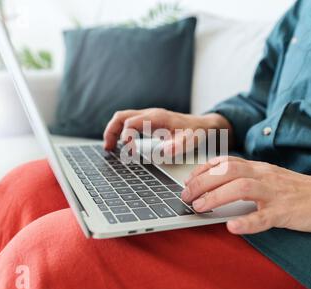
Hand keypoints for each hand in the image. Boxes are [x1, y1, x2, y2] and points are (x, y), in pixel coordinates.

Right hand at [103, 108, 232, 153]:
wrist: (202, 125)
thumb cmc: (195, 132)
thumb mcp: (189, 140)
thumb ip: (177, 146)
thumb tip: (164, 152)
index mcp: (156, 117)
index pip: (131, 122)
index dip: (126, 135)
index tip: (128, 149)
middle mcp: (149, 114)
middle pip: (121, 116)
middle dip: (111, 131)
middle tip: (108, 148)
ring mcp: (147, 116)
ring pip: (122, 118)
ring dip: (113, 131)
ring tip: (109, 148)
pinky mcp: (148, 121)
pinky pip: (128, 122)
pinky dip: (120, 132)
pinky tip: (121, 145)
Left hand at [182, 156, 310, 234]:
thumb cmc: (297, 190)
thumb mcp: (270, 177)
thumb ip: (247, 178)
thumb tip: (219, 184)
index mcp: (259, 168)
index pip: (226, 162)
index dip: (203, 170)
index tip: (188, 179)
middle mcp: (264, 175)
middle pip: (228, 172)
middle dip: (202, 182)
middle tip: (186, 196)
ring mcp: (275, 193)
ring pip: (242, 188)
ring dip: (216, 198)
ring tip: (199, 207)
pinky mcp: (285, 211)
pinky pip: (264, 216)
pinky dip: (247, 222)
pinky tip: (232, 227)